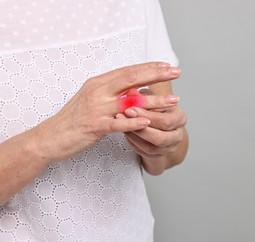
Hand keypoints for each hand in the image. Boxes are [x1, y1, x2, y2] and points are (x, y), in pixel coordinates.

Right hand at [34, 62, 180, 161]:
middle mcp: (98, 91)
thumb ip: (111, 91)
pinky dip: (133, 122)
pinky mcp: (94, 126)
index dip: (149, 67)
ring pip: (129, 102)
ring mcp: (96, 108)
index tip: (167, 65)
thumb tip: (133, 86)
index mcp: (99, 83)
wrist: (51, 136)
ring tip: (173, 101)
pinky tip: (148, 121)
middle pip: (131, 78)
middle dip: (156, 74)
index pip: (128, 71)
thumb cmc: (74, 118)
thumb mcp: (92, 98)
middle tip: (176, 72)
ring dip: (154, 101)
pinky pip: (117, 124)